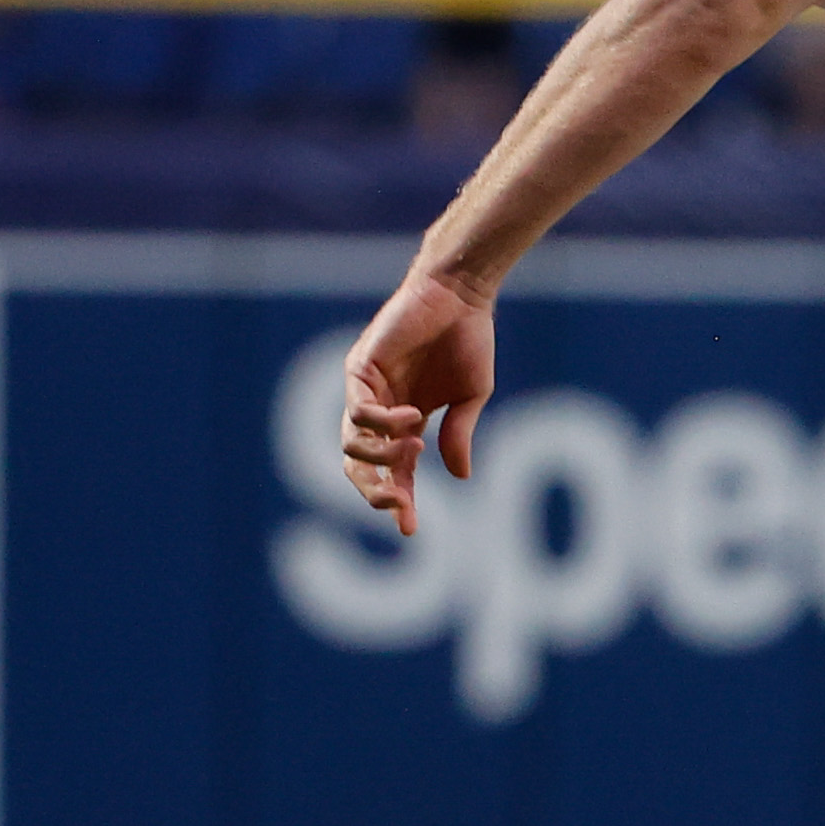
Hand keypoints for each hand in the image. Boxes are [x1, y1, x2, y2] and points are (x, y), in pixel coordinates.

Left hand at [340, 264, 494, 538]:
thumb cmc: (468, 339)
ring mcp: (367, 391)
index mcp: (407, 423)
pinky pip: (360, 412)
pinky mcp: (360, 370)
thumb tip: (460, 476)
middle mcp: (381, 411)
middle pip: (361, 467)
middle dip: (376, 493)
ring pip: (353, 445)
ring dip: (382, 458)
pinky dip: (385, 424)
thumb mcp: (472, 397)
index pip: (395, 473)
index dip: (401, 503)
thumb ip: (459, 435)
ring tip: (413, 447)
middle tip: (398, 506)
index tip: (410, 530)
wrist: (460, 295)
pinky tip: (413, 419)